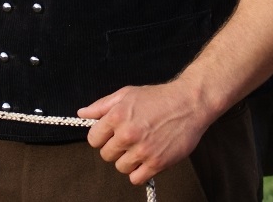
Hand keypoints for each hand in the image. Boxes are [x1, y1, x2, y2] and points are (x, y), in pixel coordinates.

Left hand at [78, 82, 214, 184]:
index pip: (93, 139)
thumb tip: (82, 113)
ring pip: (120, 167)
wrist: (189, 103)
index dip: (101, 137)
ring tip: (139, 148)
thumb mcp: (126, 94)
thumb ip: (101, 106)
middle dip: (114, 148)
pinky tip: (145, 160)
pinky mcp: (157, 163)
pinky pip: (136, 178)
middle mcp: (127, 134)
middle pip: (106, 155)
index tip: (110, 135)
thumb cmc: (158, 97)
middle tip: (128, 140)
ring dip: (127, 160)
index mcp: (116, 116)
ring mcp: (142, 150)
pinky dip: (139, 172)